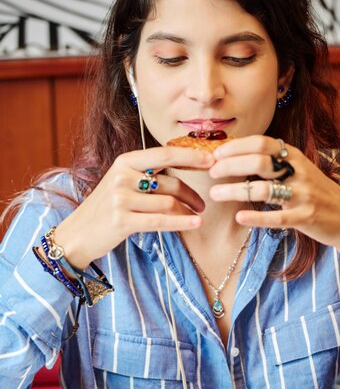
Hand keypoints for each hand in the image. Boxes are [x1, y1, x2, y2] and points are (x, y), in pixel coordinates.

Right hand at [53, 146, 214, 267]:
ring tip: (196, 217)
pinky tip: (195, 224)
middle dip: (192, 194)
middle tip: (203, 204)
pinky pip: (160, 221)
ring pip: (168, 203)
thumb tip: (184, 169)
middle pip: (171, 183)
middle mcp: (123, 176)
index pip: (166, 154)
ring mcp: (121, 198)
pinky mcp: (122, 220)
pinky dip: (182, 222)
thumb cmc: (105, 209)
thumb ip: (147, 175)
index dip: (192, 157)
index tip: (213, 161)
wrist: (76, 234)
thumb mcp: (122, 183)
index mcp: (125, 161)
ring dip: (187, 212)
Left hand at [209, 135, 339, 264]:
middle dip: (230, 165)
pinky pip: (276, 217)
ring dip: (234, 190)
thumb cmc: (316, 194)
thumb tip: (236, 157)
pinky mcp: (305, 217)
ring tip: (215, 194)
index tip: (215, 154)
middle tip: (211, 173)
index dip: (235, 147)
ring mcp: (303, 195)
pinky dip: (256, 217)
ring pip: (263, 189)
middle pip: (258, 162)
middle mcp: (299, 172)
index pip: (261, 143)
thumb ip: (274, 163)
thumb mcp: (298, 170)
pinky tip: (239, 217)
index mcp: (295, 157)